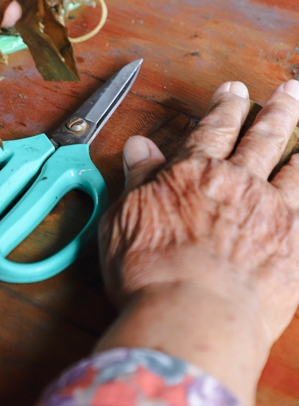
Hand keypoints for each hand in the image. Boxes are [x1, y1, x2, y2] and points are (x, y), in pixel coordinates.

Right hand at [96, 79, 298, 405]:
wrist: (193, 315)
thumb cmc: (149, 271)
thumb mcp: (124, 218)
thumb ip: (137, 179)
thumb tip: (139, 147)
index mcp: (193, 172)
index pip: (213, 128)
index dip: (225, 106)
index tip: (234, 90)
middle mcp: (237, 183)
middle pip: (261, 138)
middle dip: (274, 111)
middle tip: (289, 90)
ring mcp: (271, 212)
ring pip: (293, 168)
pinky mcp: (295, 245)